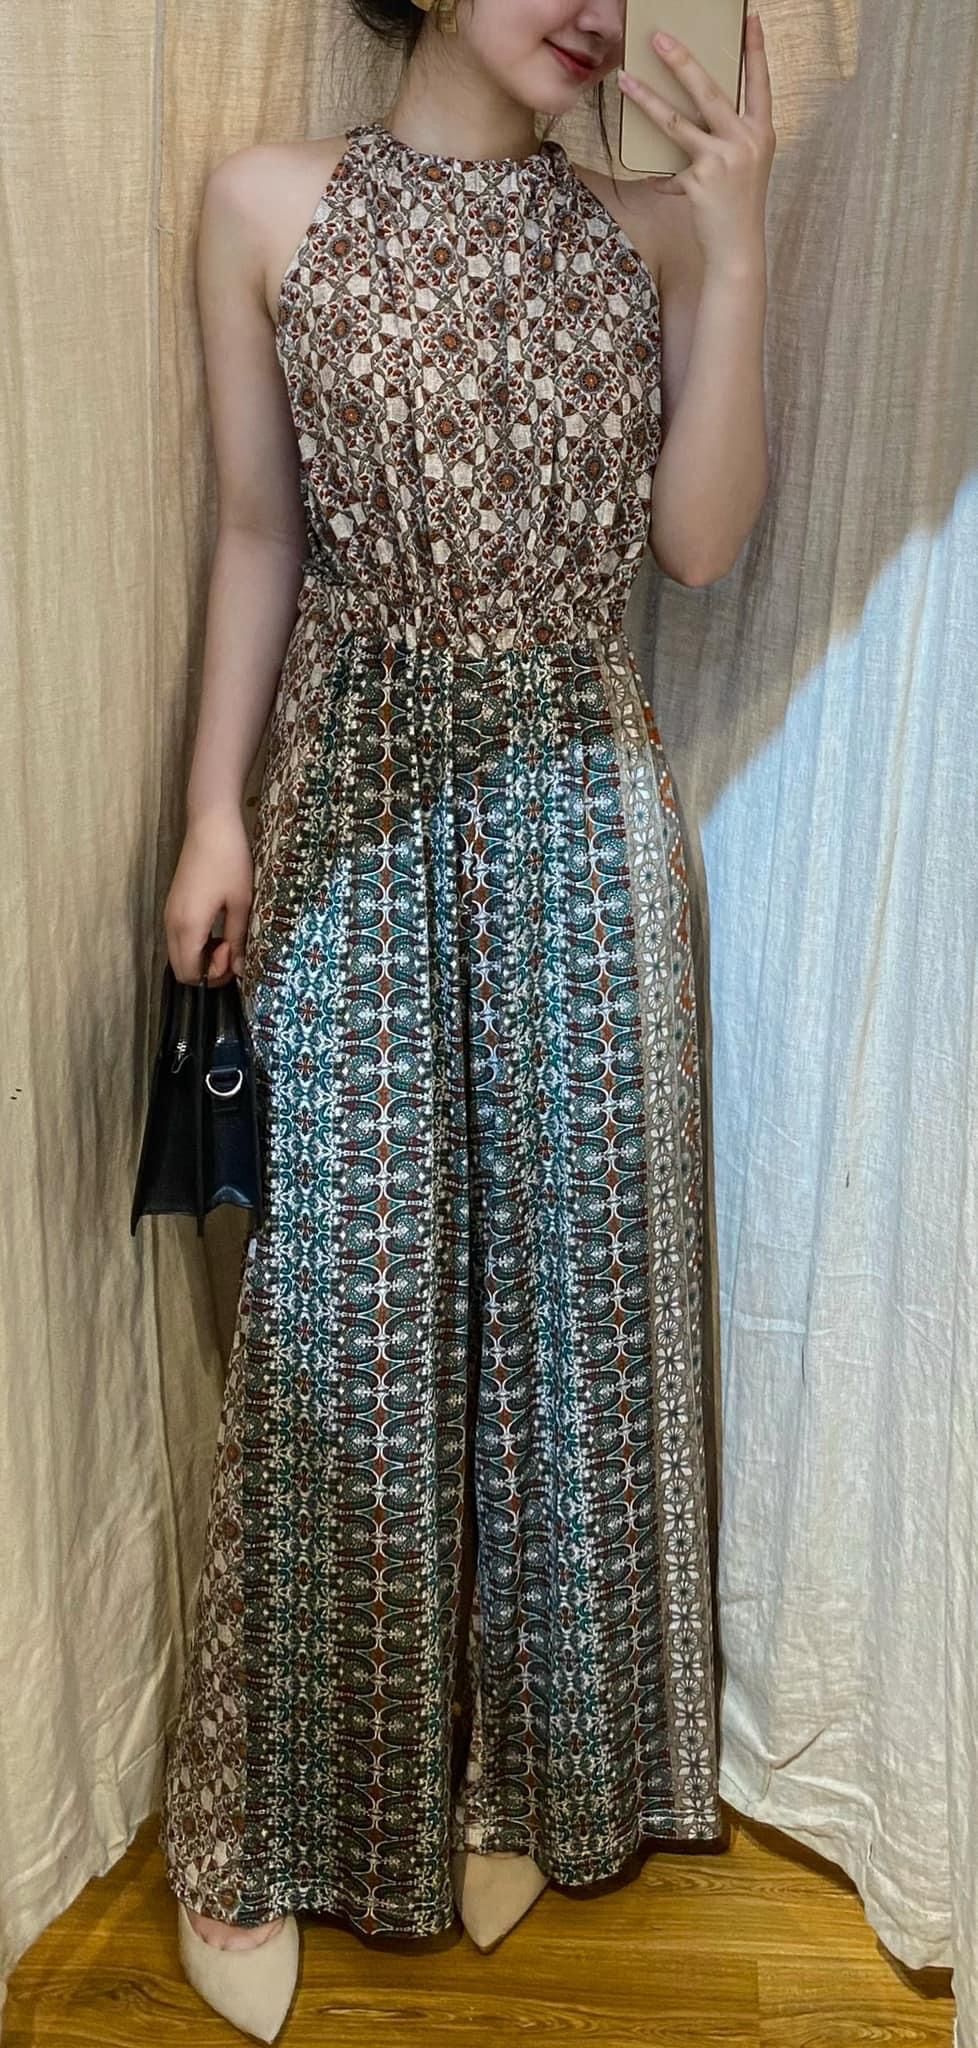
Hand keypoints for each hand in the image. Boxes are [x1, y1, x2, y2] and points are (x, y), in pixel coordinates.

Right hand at [164, 805, 253, 986]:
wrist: (210, 825)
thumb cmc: (229, 861)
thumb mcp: (241, 903)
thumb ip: (238, 940)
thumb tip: (241, 970)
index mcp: (188, 926)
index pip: (189, 975)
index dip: (213, 975)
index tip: (232, 951)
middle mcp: (171, 924)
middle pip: (181, 969)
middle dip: (208, 969)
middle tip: (231, 948)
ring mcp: (169, 914)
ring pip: (179, 954)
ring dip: (202, 956)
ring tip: (226, 936)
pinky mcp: (172, 905)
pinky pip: (179, 938)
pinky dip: (196, 943)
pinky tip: (216, 926)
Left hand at [618, 11, 774, 274]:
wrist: (738, 248)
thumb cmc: (738, 203)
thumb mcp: (745, 163)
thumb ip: (728, 135)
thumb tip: (694, 111)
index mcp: (763, 132)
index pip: (760, 82)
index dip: (755, 50)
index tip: (750, 18)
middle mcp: (746, 141)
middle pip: (710, 91)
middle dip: (682, 61)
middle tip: (659, 38)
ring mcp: (724, 160)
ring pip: (677, 122)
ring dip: (648, 100)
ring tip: (626, 80)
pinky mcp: (701, 181)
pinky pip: (669, 168)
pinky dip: (659, 175)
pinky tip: (649, 176)